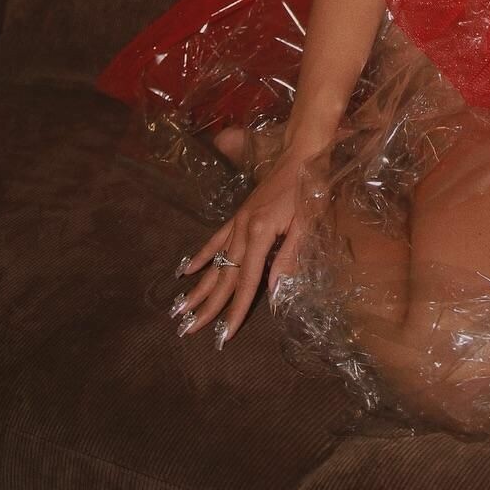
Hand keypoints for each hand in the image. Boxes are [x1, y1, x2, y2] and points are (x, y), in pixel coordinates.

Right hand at [169, 134, 321, 348]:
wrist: (301, 154)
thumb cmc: (309, 189)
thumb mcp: (307, 224)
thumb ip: (289, 258)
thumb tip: (273, 293)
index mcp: (260, 234)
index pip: (246, 281)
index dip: (235, 310)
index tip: (223, 335)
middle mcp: (242, 231)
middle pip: (224, 276)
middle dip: (207, 306)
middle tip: (188, 331)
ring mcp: (237, 223)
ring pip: (215, 261)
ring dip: (198, 287)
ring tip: (179, 308)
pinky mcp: (239, 216)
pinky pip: (215, 239)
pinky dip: (201, 255)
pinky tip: (186, 270)